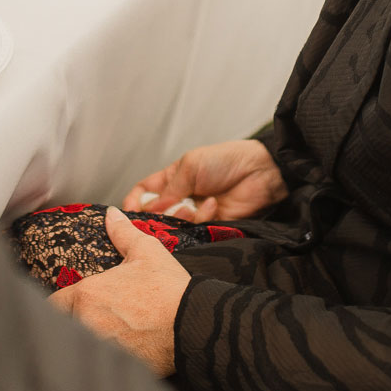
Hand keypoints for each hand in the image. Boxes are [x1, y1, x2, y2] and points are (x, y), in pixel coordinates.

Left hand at [50, 207, 189, 375]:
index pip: (53, 304)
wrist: (194, 324)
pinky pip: (98, 366)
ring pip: (80, 346)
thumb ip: (123, 233)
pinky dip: (104, 362)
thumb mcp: (147, 252)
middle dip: (73, 325)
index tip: (70, 306)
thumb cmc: (170, 288)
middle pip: (64, 327)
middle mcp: (86, 323)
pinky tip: (119, 356)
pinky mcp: (114, 368)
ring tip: (107, 339)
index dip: (61, 304)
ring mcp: (99, 348)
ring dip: (87, 344)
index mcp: (87, 294)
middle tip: (93, 322)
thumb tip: (111, 214)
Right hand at [122, 138, 285, 223]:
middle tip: (160, 215)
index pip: (144, 193)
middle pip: (156, 214)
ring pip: (174, 225)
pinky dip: (202, 218)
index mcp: (172, 178)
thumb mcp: (191, 166)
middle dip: (156, 216)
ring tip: (191, 207)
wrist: (261, 171)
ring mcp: (195, 213)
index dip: (134, 202)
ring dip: (180, 217)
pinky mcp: (210, 225)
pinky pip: (196, 230)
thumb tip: (149, 209)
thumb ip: (169, 189)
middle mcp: (181, 197)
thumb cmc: (225, 160)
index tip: (129, 211)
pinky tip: (214, 205)